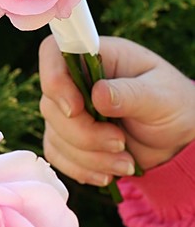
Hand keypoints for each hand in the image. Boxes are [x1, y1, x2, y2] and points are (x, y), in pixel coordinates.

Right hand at [39, 35, 194, 186]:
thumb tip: (97, 94)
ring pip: (54, 135)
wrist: (176, 140)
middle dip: (84, 134)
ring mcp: (68, 110)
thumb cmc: (172, 106)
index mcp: (97, 56)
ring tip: (126, 162)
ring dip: (89, 157)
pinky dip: (82, 169)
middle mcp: (76, 81)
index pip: (53, 53)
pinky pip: (57, 156)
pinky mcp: (67, 138)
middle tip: (120, 144)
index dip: (54, 79)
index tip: (77, 109)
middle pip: (50, 105)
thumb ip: (130, 94)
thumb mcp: (160, 97)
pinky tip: (108, 172)